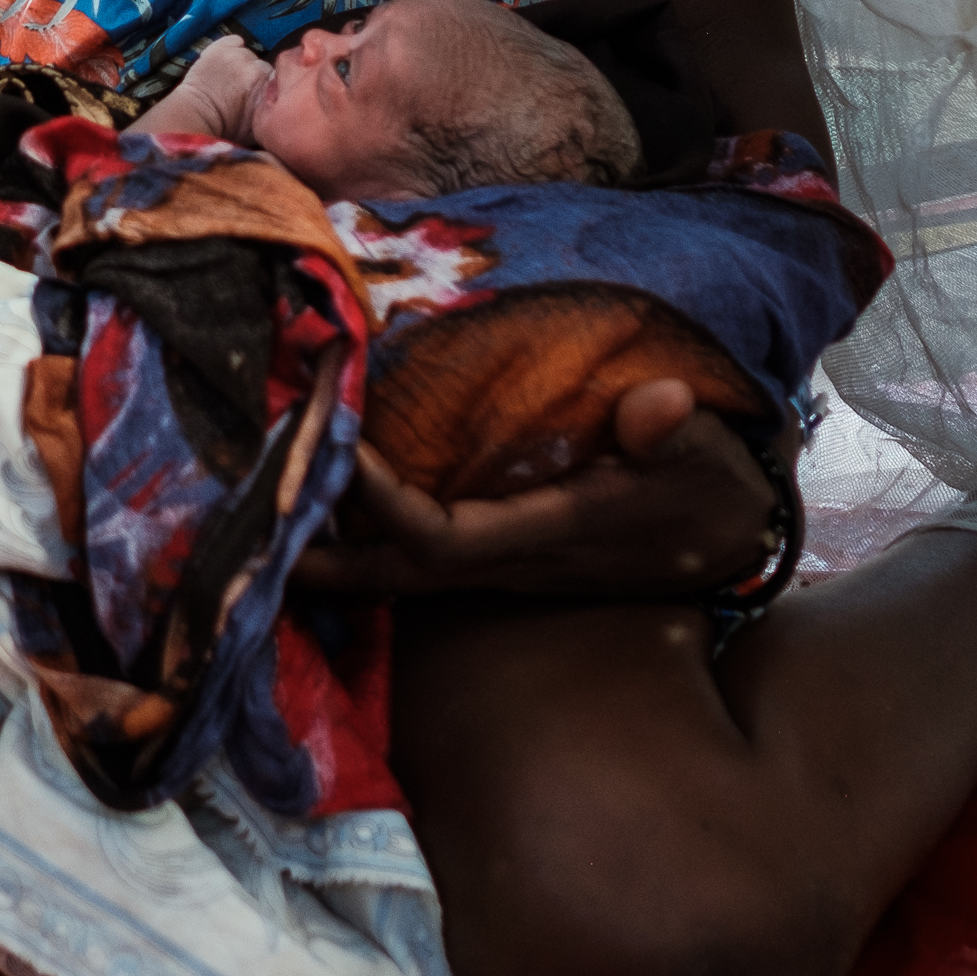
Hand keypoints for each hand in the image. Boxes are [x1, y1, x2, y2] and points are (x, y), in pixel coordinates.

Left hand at [132, 32, 266, 144]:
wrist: (194, 117)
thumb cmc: (227, 127)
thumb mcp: (260, 127)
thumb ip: (275, 111)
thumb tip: (283, 104)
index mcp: (266, 84)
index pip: (277, 78)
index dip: (268, 86)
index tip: (258, 93)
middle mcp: (254, 65)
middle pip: (262, 65)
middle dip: (254, 76)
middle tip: (242, 90)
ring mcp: (235, 54)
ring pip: (248, 54)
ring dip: (241, 64)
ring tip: (229, 79)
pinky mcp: (219, 46)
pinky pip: (234, 41)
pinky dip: (231, 48)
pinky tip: (224, 64)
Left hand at [297, 376, 781, 598]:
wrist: (731, 533)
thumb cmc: (711, 486)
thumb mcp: (707, 455)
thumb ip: (676, 433)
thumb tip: (659, 403)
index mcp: (549, 535)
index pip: (442, 536)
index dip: (383, 501)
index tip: (336, 445)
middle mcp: (510, 560)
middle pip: (393, 572)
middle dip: (319, 550)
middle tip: (245, 513)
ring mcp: (501, 562)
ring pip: (396, 570)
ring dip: (329, 543)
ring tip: (261, 505)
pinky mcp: (501, 551)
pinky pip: (414, 553)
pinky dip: (363, 531)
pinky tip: (323, 503)